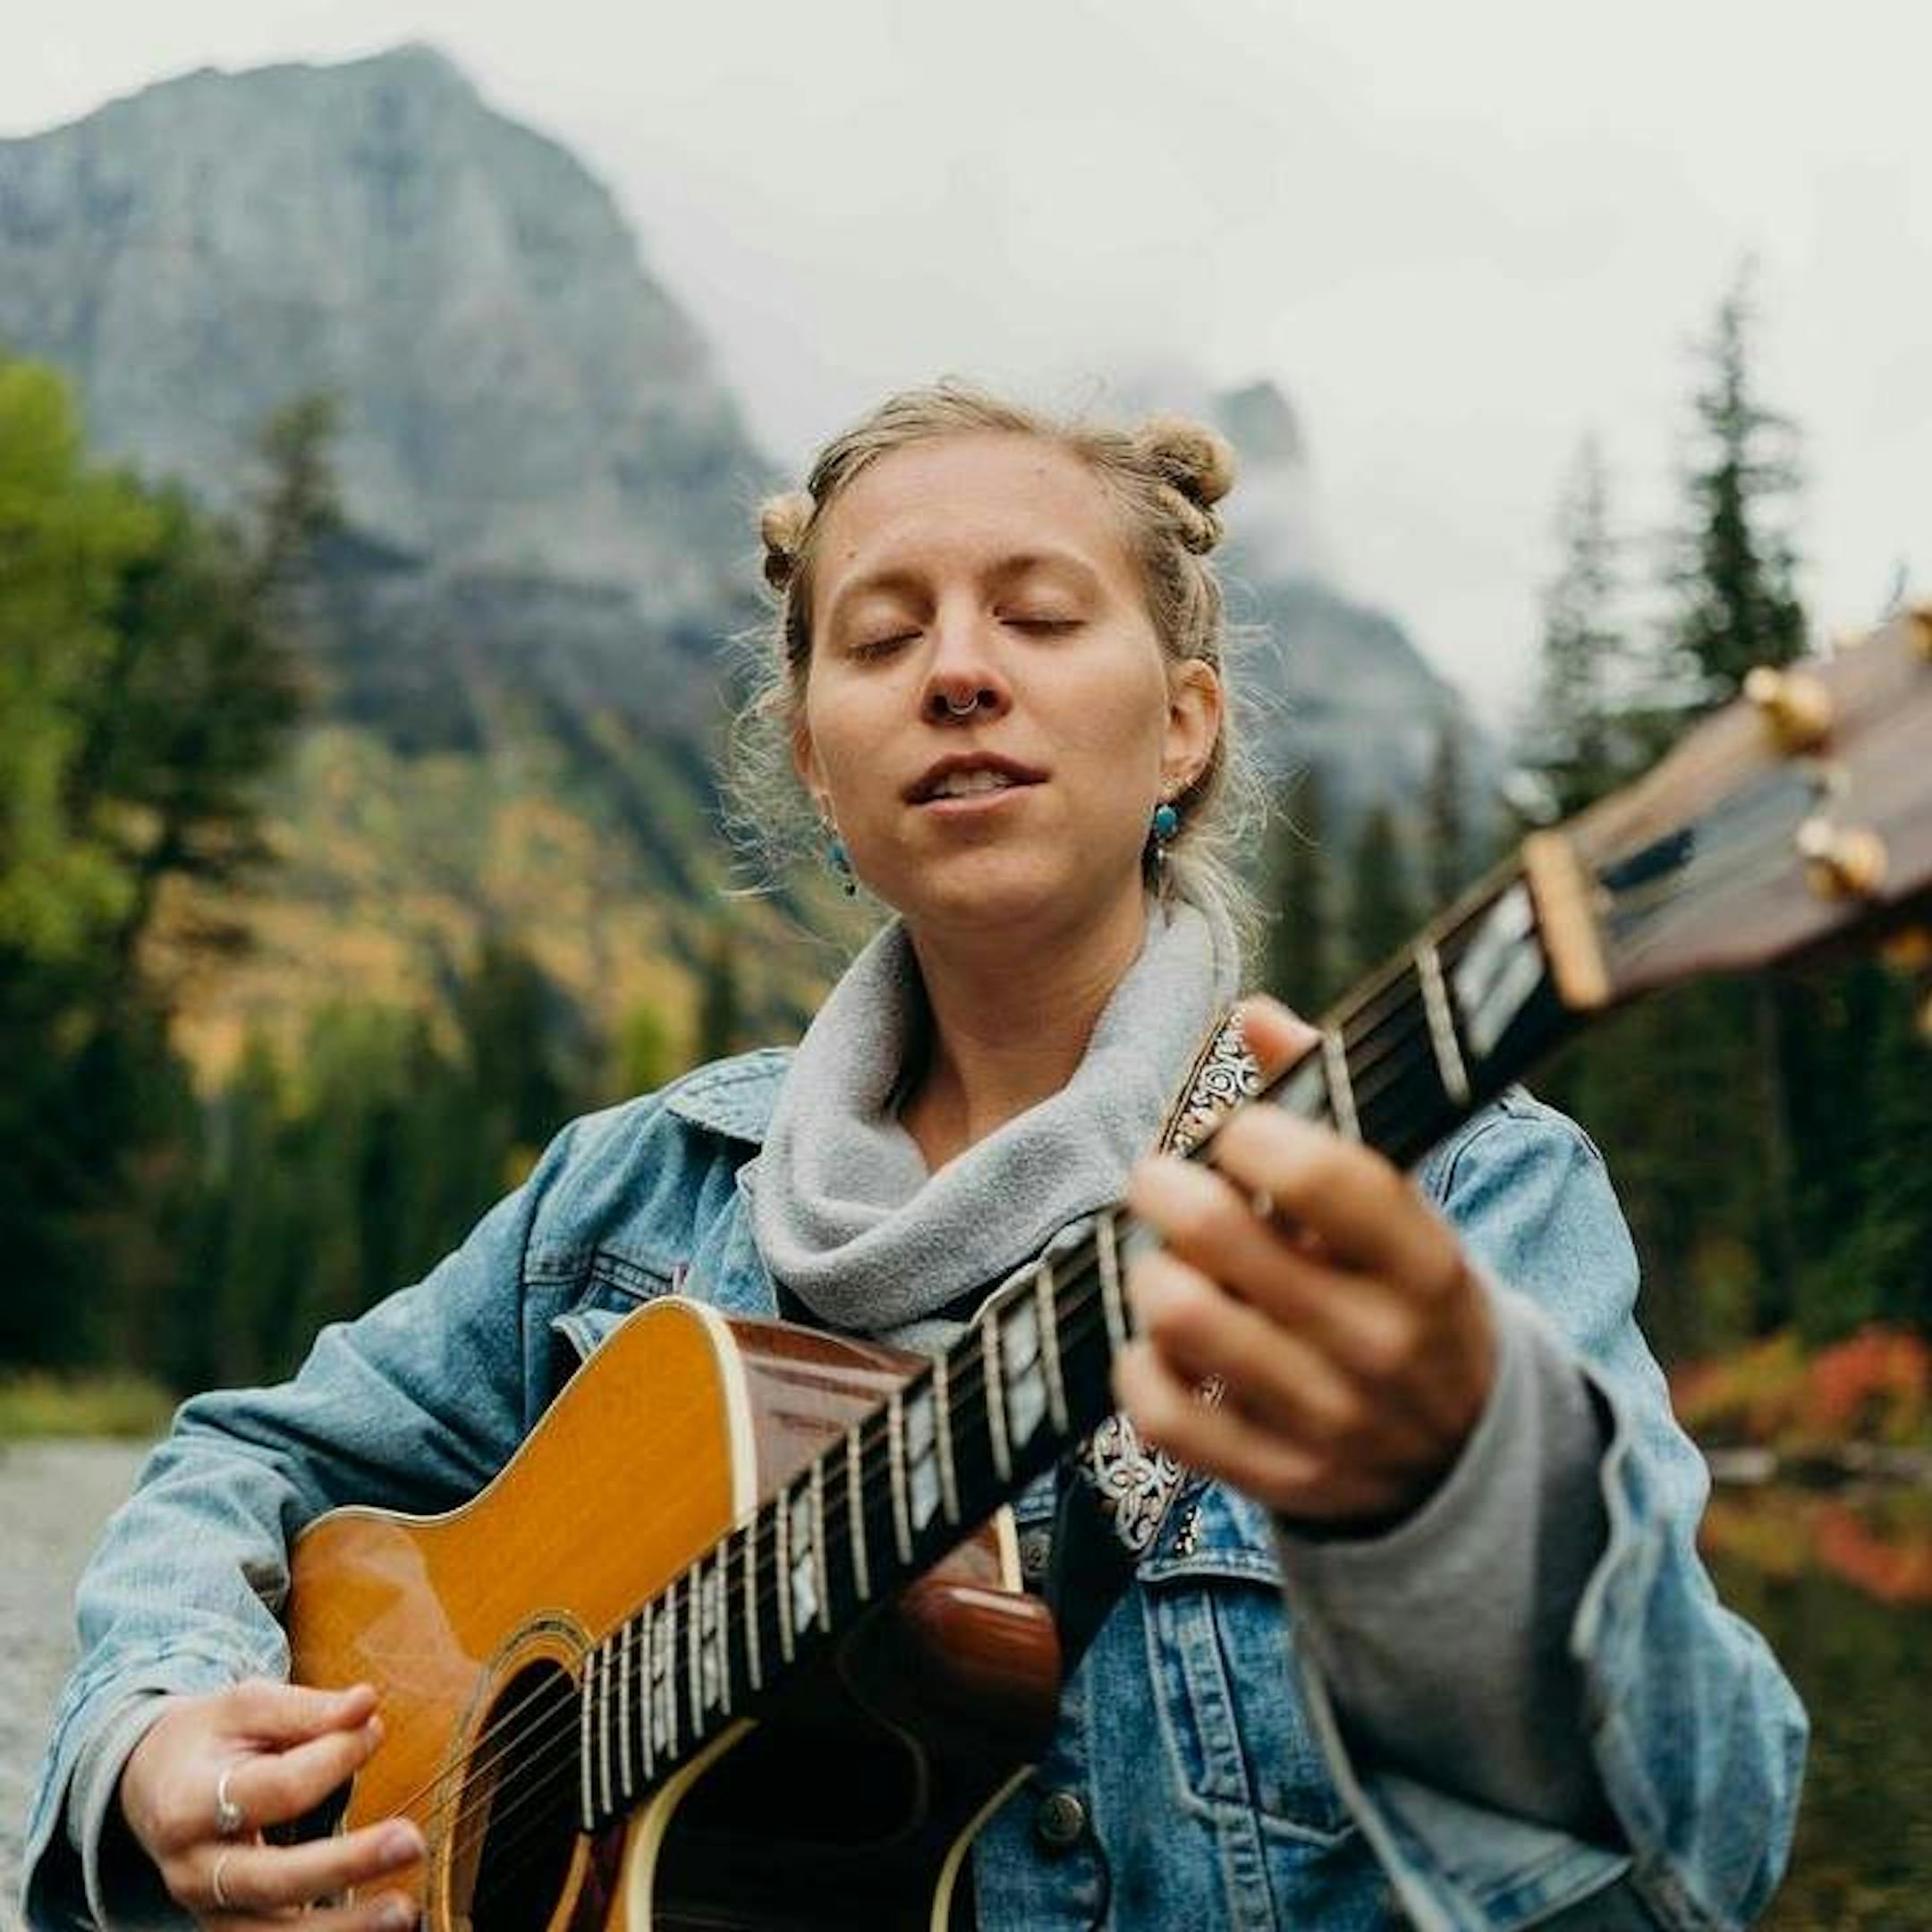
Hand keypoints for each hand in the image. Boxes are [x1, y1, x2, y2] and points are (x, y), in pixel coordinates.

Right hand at [118, 1679, 420, 1927]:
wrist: (153, 1783)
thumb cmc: (210, 1739)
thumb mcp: (246, 1707)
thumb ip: (305, 1710)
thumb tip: (365, 1705)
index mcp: (188, 1804)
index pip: (274, 1789)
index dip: (332, 1758)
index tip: (373, 1728)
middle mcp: (192, 1870)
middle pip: (272, 1879)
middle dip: (346, 1865)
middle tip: (411, 1842)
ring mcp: (209, 1909)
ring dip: (342, 1929)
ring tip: (405, 1912)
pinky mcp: (231, 1928)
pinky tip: (374, 1929)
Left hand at [1114, 996, 1495, 1528]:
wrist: (1464, 1459)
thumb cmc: (1406, 1295)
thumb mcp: (1399, 1211)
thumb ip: (1328, 1104)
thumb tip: (1252, 1012)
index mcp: (1426, 1263)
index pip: (1330, 1178)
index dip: (1257, 1136)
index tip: (1236, 1130)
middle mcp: (1380, 1344)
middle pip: (1222, 1240)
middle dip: (1167, 1190)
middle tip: (1158, 1180)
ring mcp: (1330, 1421)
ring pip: (1181, 1319)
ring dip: (1150, 1274)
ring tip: (1164, 1262)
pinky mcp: (1281, 1480)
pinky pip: (1165, 1415)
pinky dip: (1140, 1368)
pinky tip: (1158, 1345)